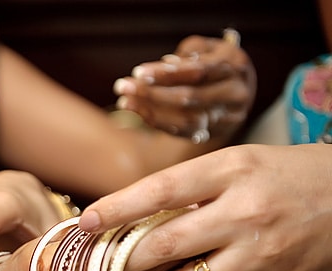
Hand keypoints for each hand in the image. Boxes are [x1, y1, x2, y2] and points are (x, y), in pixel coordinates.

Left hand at [78, 144, 331, 270]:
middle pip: (166, 245)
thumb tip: (129, 218)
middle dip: (121, 264)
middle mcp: (245, 212)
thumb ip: (189, 190)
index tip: (85, 222)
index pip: (161, 190)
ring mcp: (258, 253)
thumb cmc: (282, 175)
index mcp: (232, 171)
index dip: (118, 209)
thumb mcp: (237, 164)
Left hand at [113, 31, 254, 143]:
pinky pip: (182, 132)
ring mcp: (227, 117)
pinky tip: (138, 112)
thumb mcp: (205, 48)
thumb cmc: (213, 61)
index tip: (137, 73)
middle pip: (189, 98)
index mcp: (234, 65)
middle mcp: (235, 93)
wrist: (237, 89)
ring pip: (185, 119)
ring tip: (124, 101)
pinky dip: (157, 122)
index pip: (197, 72)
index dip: (166, 74)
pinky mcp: (215, 133)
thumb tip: (161, 68)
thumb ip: (185, 56)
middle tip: (122, 87)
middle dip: (152, 93)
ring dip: (150, 111)